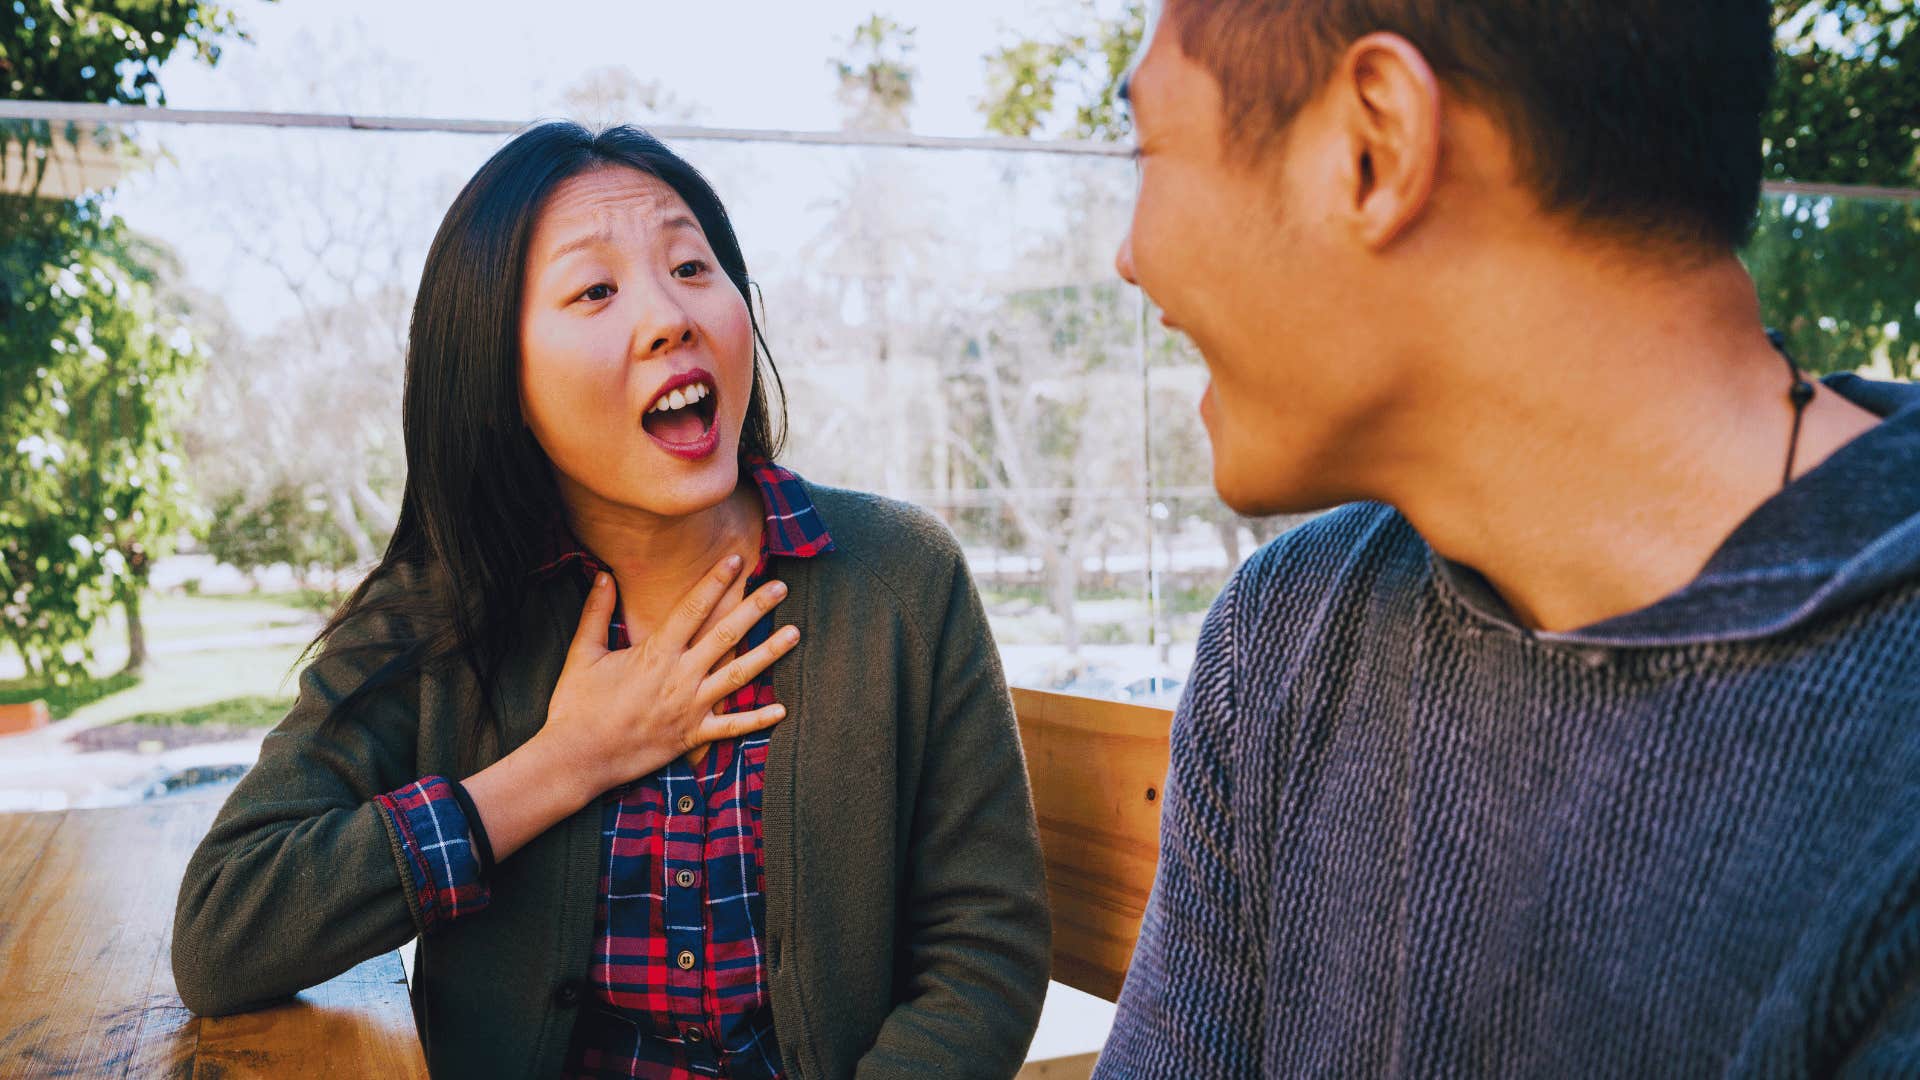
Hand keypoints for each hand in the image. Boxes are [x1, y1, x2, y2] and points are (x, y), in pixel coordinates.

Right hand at [539, 554, 798, 797]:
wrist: (577, 758)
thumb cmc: (576, 706)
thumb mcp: (582, 654)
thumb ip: (596, 613)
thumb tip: (604, 576)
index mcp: (655, 653)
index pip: (692, 608)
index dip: (716, 581)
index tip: (738, 559)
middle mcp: (679, 677)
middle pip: (726, 634)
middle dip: (755, 608)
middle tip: (781, 586)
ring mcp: (690, 707)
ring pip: (738, 675)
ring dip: (769, 654)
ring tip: (795, 633)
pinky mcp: (692, 736)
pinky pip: (731, 728)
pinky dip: (757, 720)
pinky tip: (782, 709)